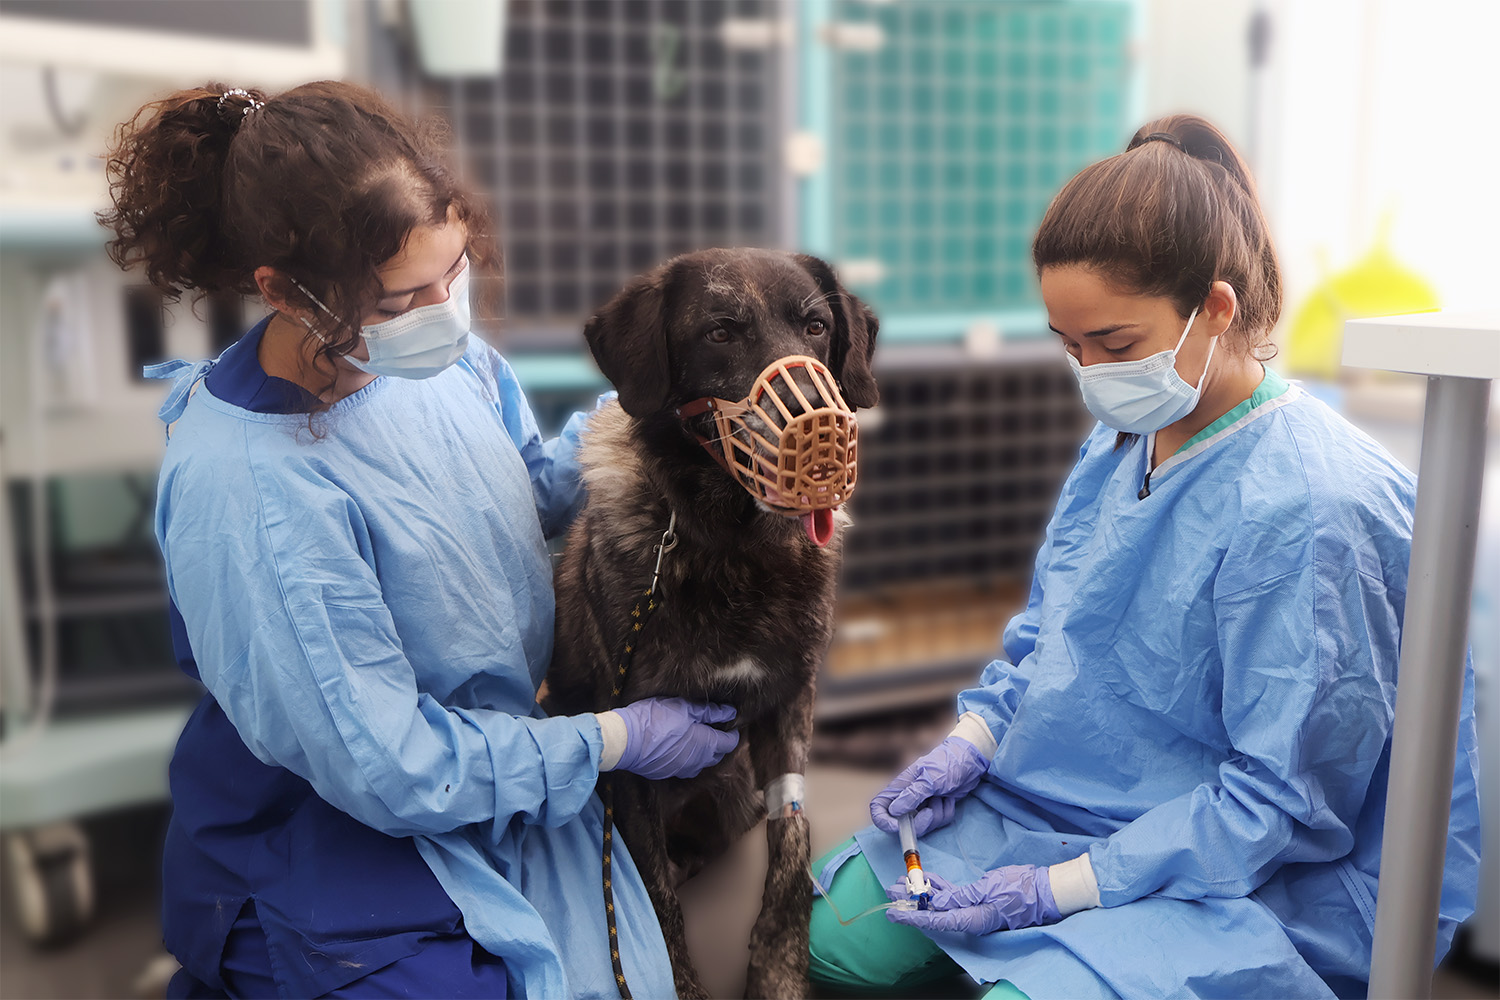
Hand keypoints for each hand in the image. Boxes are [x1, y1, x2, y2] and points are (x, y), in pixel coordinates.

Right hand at [610, 697, 738, 779]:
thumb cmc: (655, 719)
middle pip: (717, 755)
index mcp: (705, 744)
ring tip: (696, 736)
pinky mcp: (667, 773)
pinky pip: (684, 767)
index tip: (728, 722)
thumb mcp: (683, 707)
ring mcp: (681, 770)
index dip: (732, 732)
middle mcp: (697, 762)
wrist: (625, 741)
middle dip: (719, 742)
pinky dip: (687, 757)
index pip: (729, 743)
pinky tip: (678, 745)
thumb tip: (729, 712)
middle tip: (713, 726)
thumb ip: (708, 711)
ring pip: (700, 763)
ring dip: (703, 752)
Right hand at [869, 736, 989, 835]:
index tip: (899, 827)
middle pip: (902, 822)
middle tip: (931, 811)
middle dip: (920, 822)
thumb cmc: (947, 763)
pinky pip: (936, 822)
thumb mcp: (930, 778)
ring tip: (943, 798)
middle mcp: (907, 797)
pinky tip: (949, 799)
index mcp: (899, 786)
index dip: (884, 820)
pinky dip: (945, 814)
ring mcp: (921, 804)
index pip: (879, 807)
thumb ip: (912, 795)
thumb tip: (894, 811)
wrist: (969, 760)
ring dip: (936, 816)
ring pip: (921, 825)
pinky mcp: (935, 809)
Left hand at [884, 866, 1060, 933]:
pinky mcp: (977, 900)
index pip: (934, 921)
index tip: (893, 912)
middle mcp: (969, 918)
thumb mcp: (988, 890)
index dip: (911, 917)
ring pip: (941, 904)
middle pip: (933, 913)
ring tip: (901, 882)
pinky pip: (953, 896)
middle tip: (890, 890)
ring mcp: (973, 910)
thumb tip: (936, 901)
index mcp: (971, 919)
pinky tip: (927, 880)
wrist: (1045, 890)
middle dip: (910, 902)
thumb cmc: (1021, 890)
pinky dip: (939, 888)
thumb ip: (960, 896)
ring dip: (921, 893)